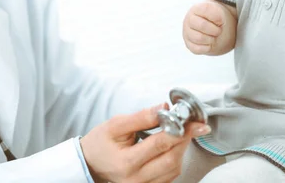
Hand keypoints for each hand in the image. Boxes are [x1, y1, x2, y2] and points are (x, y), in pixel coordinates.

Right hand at [80, 103, 210, 182]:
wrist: (90, 163)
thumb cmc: (101, 143)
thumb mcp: (116, 125)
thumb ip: (141, 117)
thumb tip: (164, 108)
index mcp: (126, 162)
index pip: (159, 145)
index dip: (179, 131)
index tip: (194, 123)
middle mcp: (136, 179)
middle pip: (171, 159)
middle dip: (184, 140)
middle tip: (191, 125)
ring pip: (173, 169)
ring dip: (181, 149)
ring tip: (179, 133)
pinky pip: (170, 176)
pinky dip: (175, 160)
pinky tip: (172, 147)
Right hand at [183, 1, 225, 54]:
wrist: (216, 29)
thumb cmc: (217, 19)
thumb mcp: (221, 13)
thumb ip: (219, 16)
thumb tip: (217, 29)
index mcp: (197, 8)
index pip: (207, 10)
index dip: (218, 17)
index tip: (221, 20)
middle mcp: (189, 19)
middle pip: (202, 25)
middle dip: (215, 30)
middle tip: (219, 31)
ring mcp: (187, 32)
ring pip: (199, 38)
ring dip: (211, 39)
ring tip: (214, 37)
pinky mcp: (188, 44)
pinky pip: (197, 49)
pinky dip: (207, 48)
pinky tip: (209, 43)